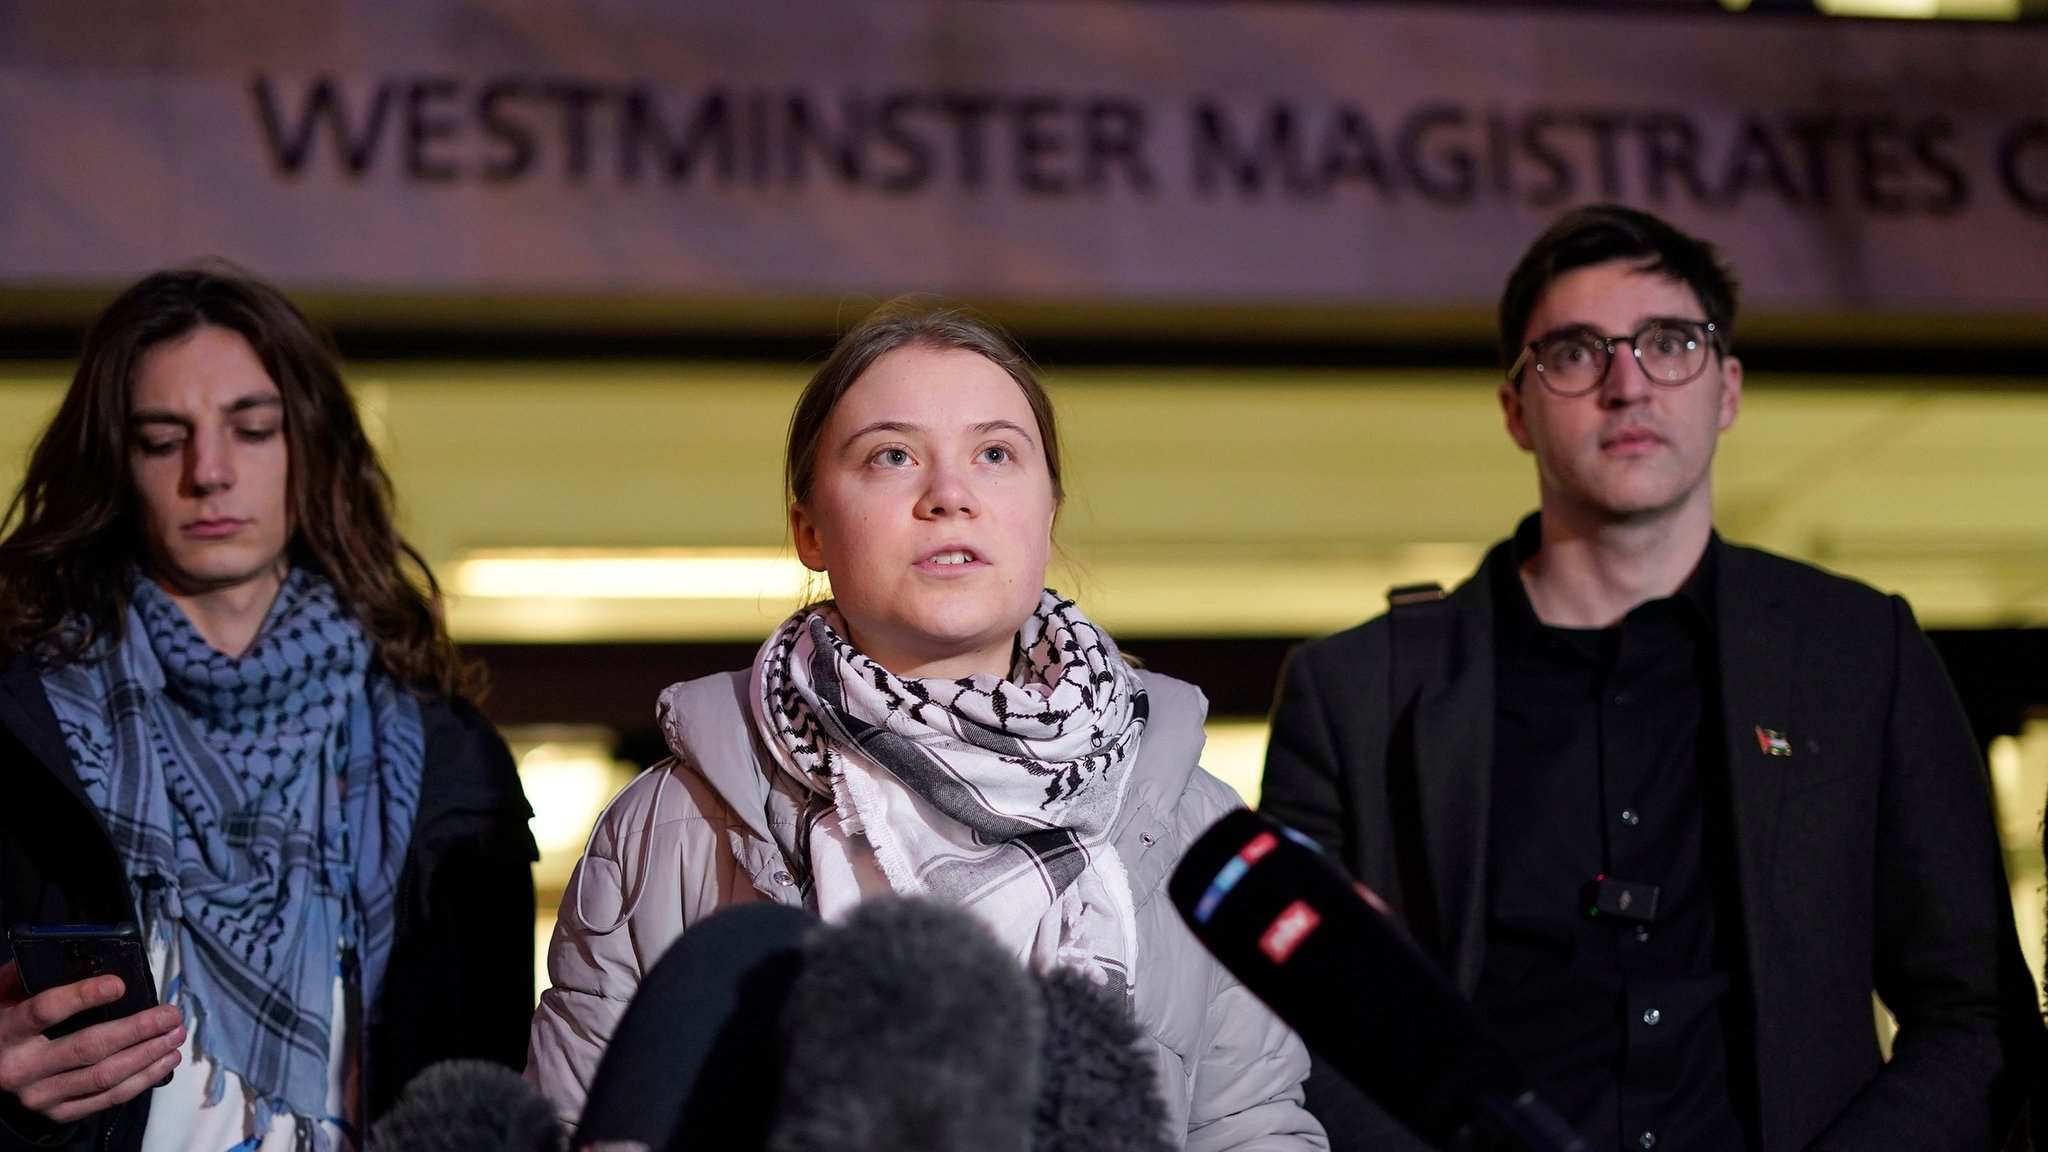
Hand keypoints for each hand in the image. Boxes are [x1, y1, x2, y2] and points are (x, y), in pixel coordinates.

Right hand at [0, 960, 183, 1123]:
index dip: (82, 996)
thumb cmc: (6, 1027)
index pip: (45, 1012)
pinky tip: (165, 1061)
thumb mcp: (2, 997)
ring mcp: (41, 1096)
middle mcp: (22, 1068)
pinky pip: (107, 1098)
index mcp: (7, 1032)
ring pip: (104, 1076)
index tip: (120, 984)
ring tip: (175, 1035)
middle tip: (170, 1014)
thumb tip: (65, 950)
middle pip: (88, 1048)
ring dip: (148, 1055)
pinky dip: (142, 1080)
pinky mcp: (59, 1112)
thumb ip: (25, 976)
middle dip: (137, 1030)